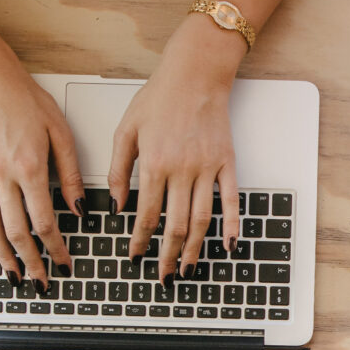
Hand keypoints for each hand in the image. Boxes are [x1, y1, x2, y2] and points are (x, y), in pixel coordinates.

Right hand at [0, 62, 83, 281]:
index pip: (44, 221)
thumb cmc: (24, 100)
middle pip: (17, 232)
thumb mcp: (60, 132)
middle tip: (40, 281)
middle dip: (31, 262)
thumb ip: (71, 173)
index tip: (63, 262)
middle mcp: (2, 176)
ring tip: (15, 276)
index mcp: (30, 167)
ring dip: (4, 257)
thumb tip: (80, 208)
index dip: (55, 248)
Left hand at [109, 23, 243, 280]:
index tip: (136, 255)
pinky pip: (231, 200)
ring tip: (188, 268)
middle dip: (167, 254)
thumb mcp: (126, 130)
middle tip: (163, 275)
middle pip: (176, 225)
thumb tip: (118, 204)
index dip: (140, 240)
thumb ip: (118, 169)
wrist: (195, 74)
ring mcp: (208, 169)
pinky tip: (228, 245)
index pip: (146, 214)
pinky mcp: (227, 163)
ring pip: (202, 219)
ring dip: (195, 249)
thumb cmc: (159, 98)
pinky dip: (232, 225)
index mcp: (154, 164)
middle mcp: (182, 171)